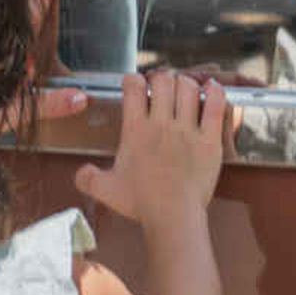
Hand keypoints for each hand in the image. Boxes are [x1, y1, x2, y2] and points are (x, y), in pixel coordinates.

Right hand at [72, 70, 230, 226]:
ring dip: (186, 83)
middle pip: (164, 80)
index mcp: (135, 129)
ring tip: (185, 88)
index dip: (134, 79)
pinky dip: (216, 93)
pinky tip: (213, 87)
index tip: (136, 84)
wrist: (172, 216)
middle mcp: (162, 124)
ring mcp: (188, 130)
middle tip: (163, 86)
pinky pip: (216, 107)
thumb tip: (79, 173)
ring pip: (189, 89)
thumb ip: (88, 178)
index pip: (133, 86)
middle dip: (163, 77)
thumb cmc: (141, 202)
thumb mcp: (106, 189)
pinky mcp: (210, 141)